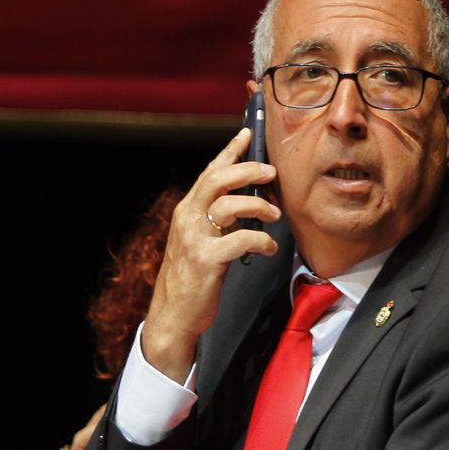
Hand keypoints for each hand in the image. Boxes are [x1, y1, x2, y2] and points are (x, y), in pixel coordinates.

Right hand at [141, 128, 280, 380]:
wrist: (173, 316)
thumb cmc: (192, 277)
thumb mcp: (200, 240)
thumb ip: (217, 219)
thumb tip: (249, 199)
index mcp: (187, 211)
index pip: (209, 172)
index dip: (229, 151)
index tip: (247, 134)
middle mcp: (187, 219)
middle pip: (217, 180)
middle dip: (248, 170)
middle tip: (271, 173)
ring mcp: (195, 239)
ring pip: (230, 205)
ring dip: (259, 206)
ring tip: (275, 216)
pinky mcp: (206, 261)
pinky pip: (241, 240)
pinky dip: (261, 241)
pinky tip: (269, 249)